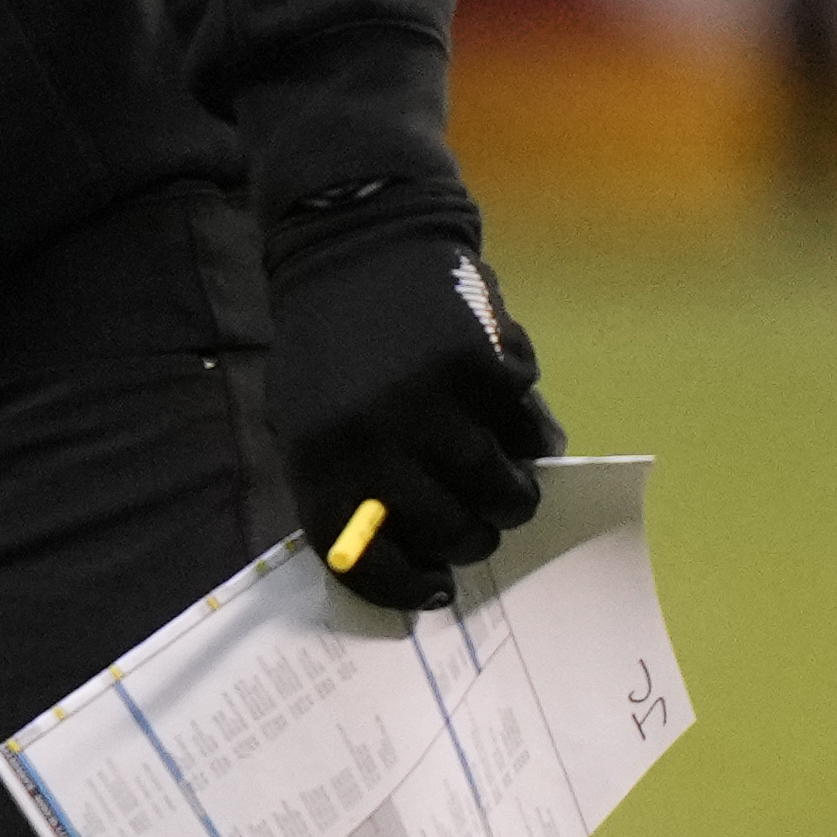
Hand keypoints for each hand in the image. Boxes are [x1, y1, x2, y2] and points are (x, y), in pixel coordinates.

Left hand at [268, 189, 560, 611]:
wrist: (353, 245)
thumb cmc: (329, 346)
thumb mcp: (306, 416)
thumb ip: (351, 480)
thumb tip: (412, 554)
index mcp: (317, 455)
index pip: (361, 555)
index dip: (403, 586)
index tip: (437, 591)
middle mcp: (372, 437)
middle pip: (450, 531)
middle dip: (473, 539)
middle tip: (480, 524)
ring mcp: (432, 402)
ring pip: (503, 491)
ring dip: (512, 496)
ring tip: (503, 478)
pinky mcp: (484, 367)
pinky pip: (530, 432)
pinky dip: (530, 432)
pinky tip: (506, 408)